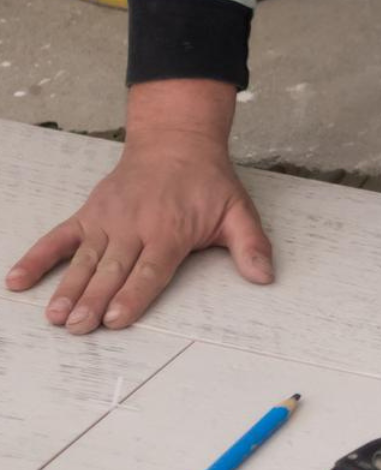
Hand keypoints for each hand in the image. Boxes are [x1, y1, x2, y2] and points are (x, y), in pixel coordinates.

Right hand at [5, 81, 272, 333]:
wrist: (176, 142)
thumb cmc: (208, 183)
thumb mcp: (238, 211)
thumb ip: (251, 245)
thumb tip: (266, 276)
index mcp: (171, 231)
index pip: (150, 270)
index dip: (132, 294)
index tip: (115, 318)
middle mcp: (135, 227)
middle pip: (112, 270)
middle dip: (93, 300)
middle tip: (78, 327)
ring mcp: (108, 220)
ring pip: (85, 260)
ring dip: (67, 288)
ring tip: (54, 317)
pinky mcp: (89, 214)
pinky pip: (59, 237)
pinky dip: (38, 258)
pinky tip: (18, 280)